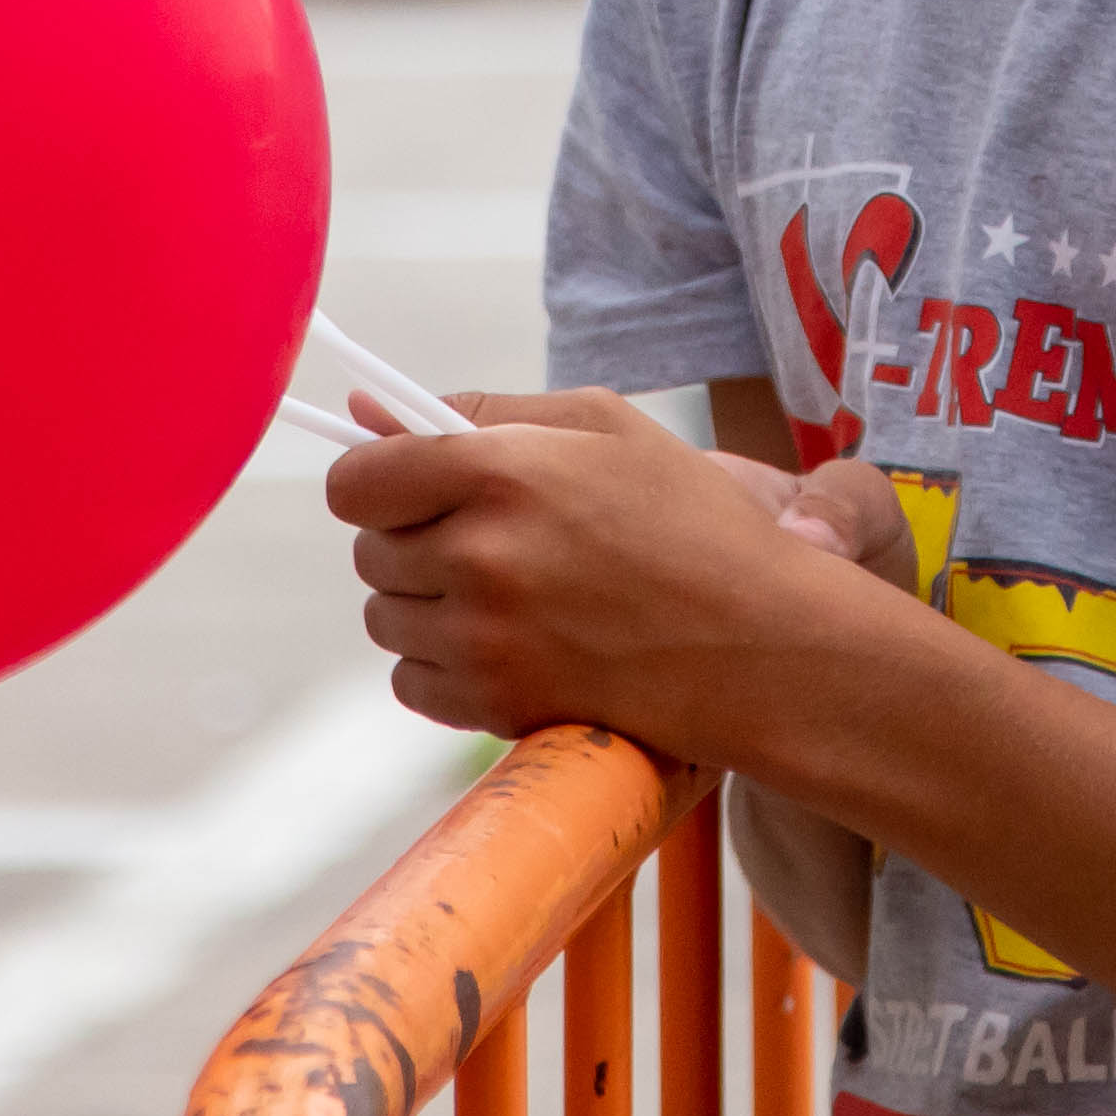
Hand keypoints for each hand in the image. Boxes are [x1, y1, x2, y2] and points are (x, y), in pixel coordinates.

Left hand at [329, 390, 928, 763]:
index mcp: (498, 472)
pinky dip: (443, 668)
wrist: (759, 642)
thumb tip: (369, 413)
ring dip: (426, 606)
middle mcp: (478, 556)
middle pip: (370, 552)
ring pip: (386, 619)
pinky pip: (411, 683)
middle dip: (411, 541)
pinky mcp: (495, 705)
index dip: (375, 479)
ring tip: (509, 594)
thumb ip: (485, 410)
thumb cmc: (690, 520)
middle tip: (489, 539)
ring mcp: (483, 640)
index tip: (405, 487)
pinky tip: (510, 646)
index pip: (356, 481)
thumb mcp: (604, 424)